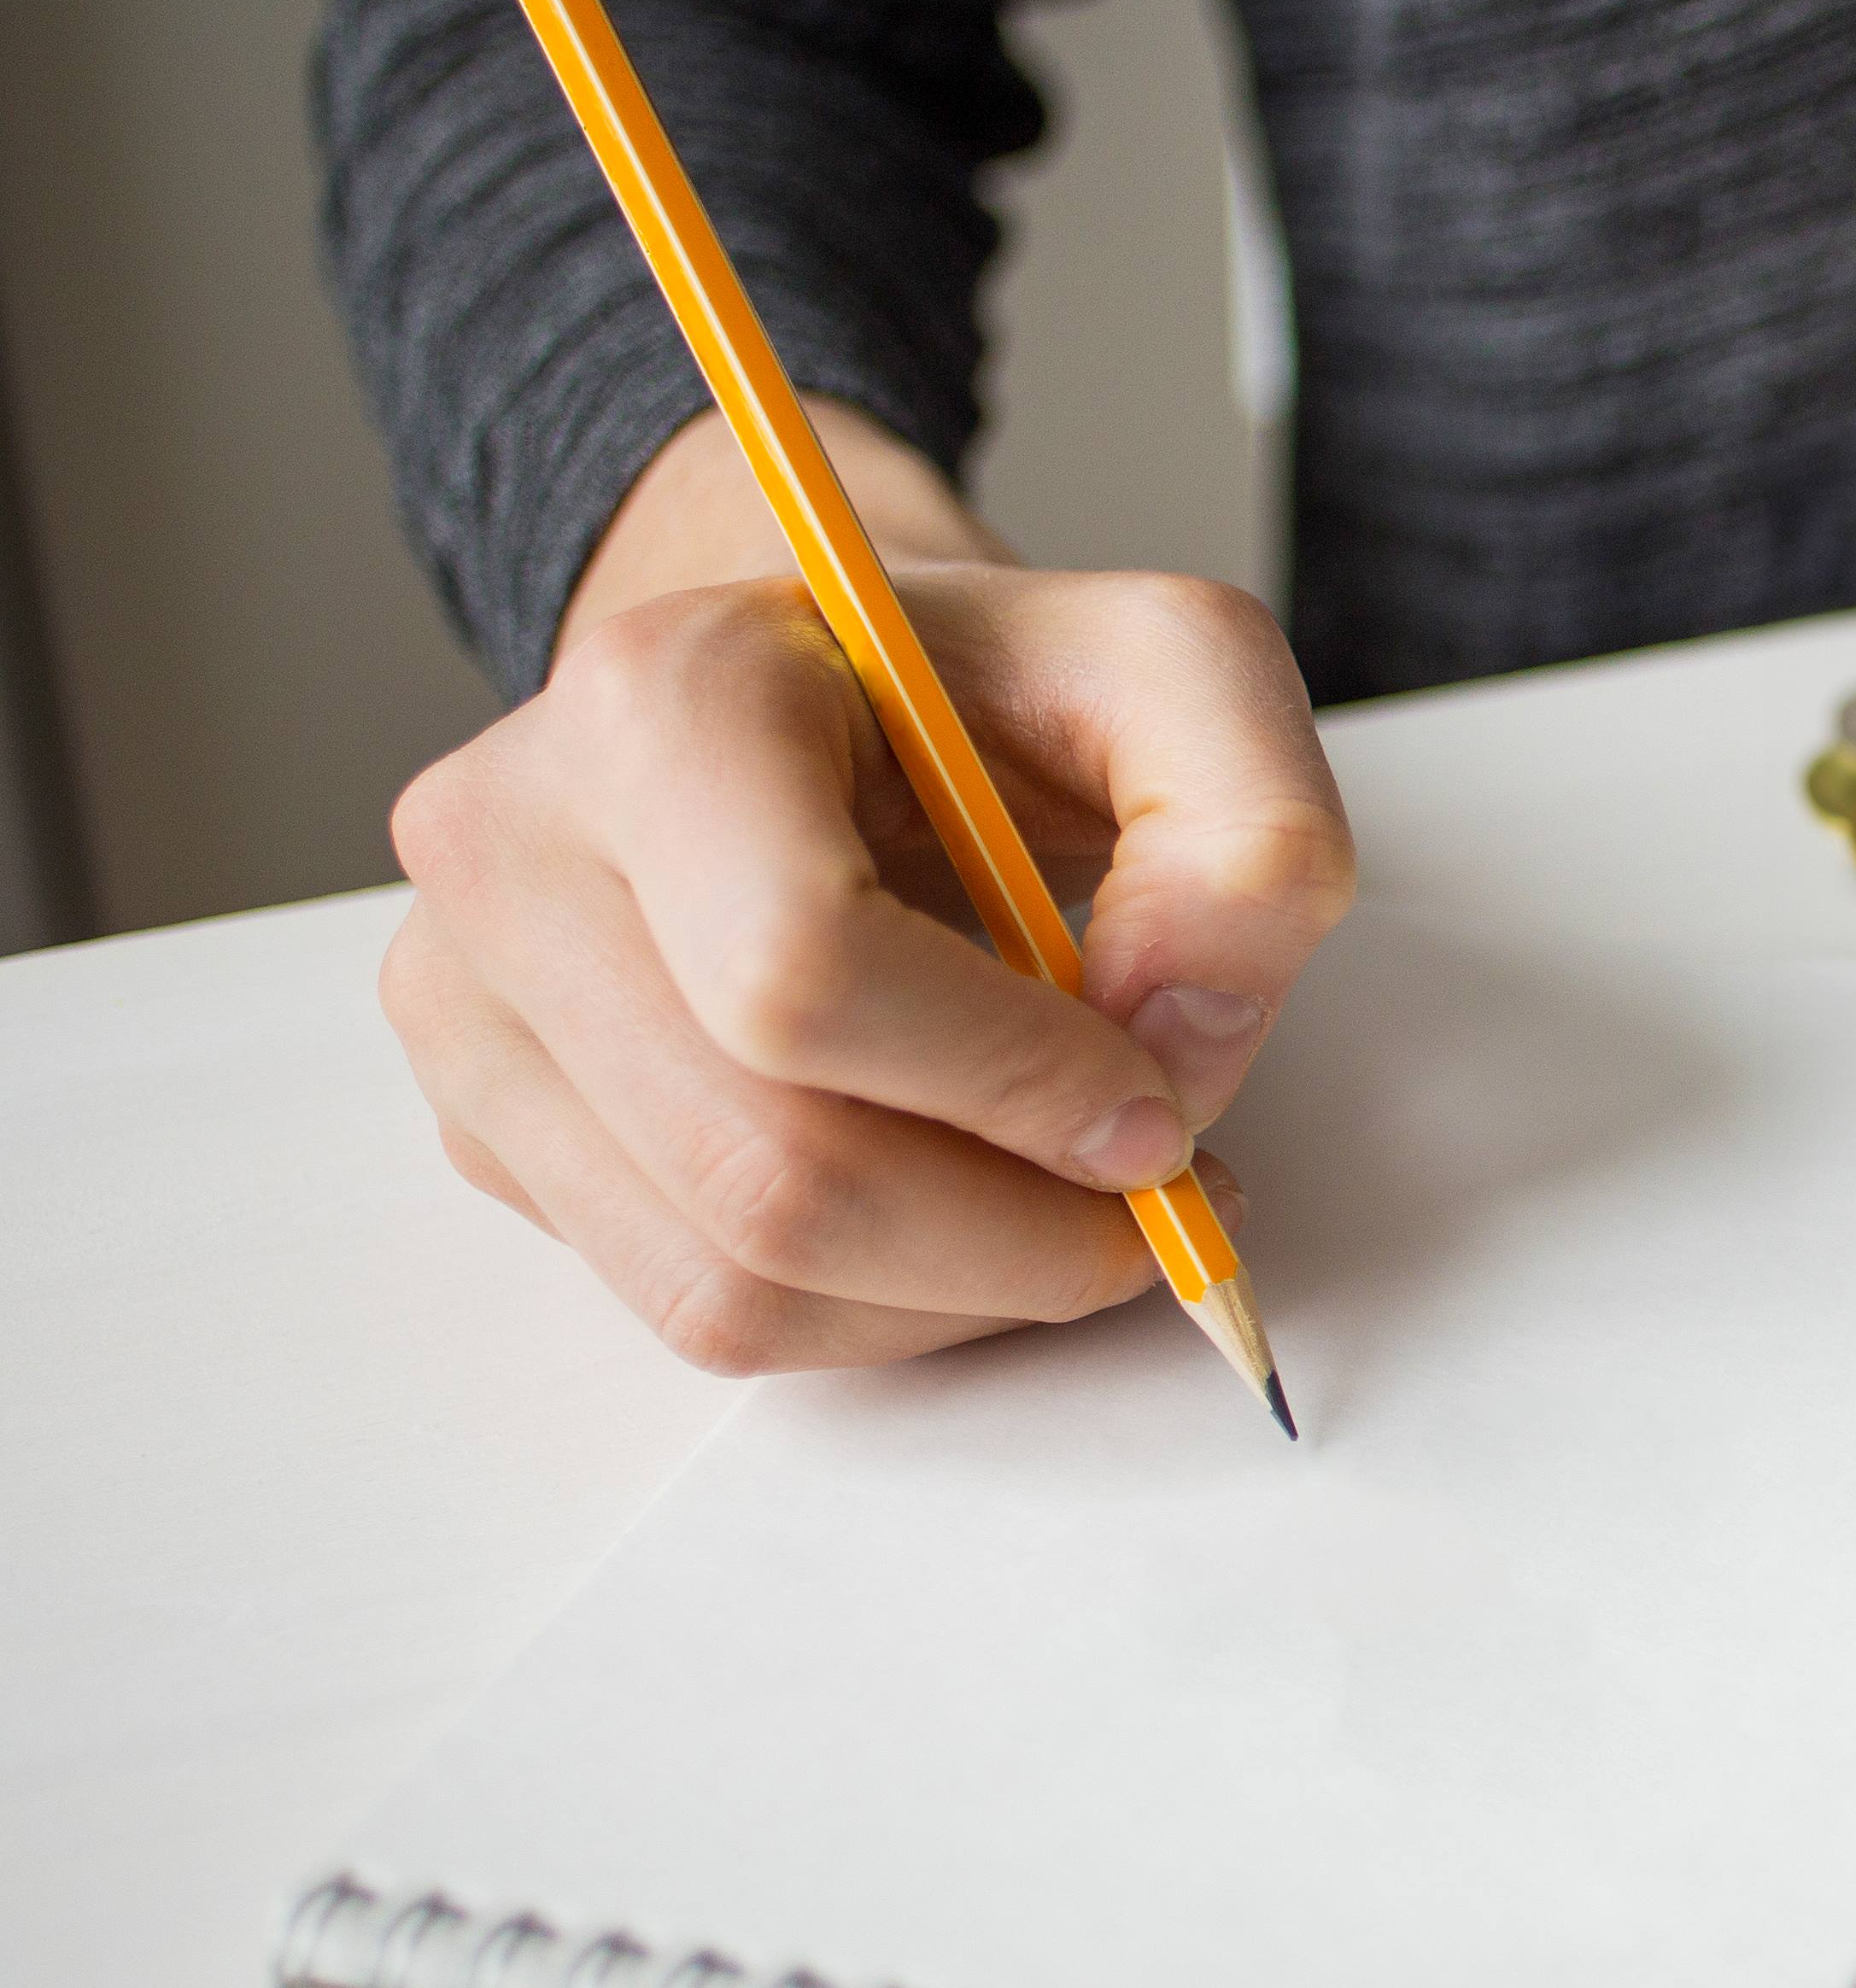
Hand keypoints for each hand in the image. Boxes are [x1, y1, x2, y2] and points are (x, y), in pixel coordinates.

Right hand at [381, 402, 1355, 1371]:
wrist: (827, 708)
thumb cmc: (986, 698)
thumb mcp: (1178, 678)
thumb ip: (1251, 833)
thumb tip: (1173, 1043)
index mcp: (662, 700)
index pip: (803, 979)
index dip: (1012, 1088)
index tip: (1154, 1113)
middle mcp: (512, 848)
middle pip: (772, 1169)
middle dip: (1014, 1234)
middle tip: (1153, 1200)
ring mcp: (472, 1001)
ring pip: (733, 1278)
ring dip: (958, 1291)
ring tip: (1070, 1206)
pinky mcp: (486, 1125)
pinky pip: (699, 1305)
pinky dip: (876, 1308)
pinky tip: (962, 1213)